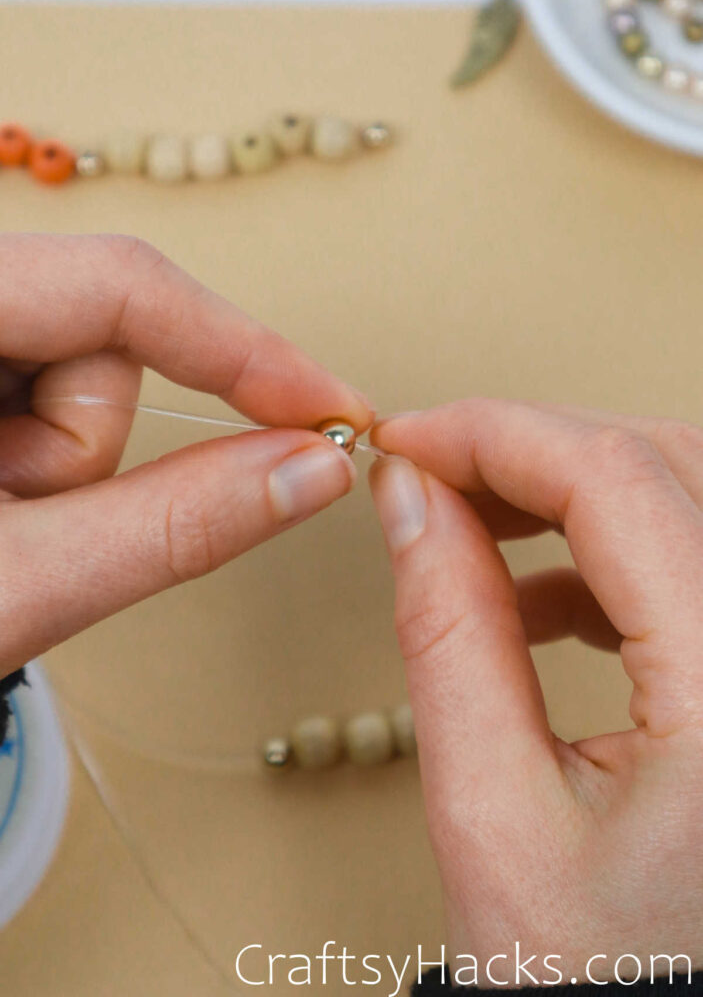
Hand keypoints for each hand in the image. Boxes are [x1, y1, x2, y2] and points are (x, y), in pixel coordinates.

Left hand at [0, 233, 370, 674]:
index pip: (123, 283)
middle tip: (26, 517)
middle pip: (102, 328)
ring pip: (78, 359)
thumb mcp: (22, 581)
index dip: (243, 349)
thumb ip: (175, 523)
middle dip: (88, 441)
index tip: (329, 409)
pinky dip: (41, 446)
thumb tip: (318, 470)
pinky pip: (47, 375)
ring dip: (60, 455)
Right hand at [370, 400, 702, 985]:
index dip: (497, 435)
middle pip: (668, 464)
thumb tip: (413, 504)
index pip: (617, 482)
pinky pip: (696, 562)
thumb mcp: (494, 815)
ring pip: (687, 496)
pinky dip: (614, 552)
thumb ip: (448, 634)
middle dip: (536, 449)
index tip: (412, 439)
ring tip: (475, 526)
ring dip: (576, 490)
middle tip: (435, 470)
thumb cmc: (606, 989)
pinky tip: (544, 599)